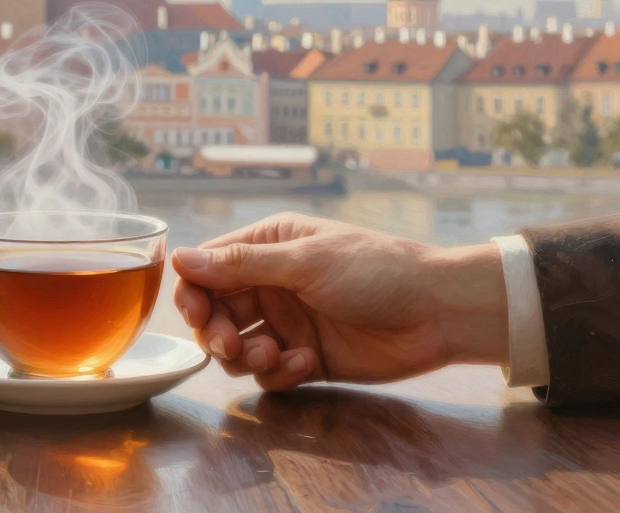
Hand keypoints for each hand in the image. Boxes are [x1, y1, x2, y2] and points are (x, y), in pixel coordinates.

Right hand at [172, 213, 506, 390]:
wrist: (439, 312)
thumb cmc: (376, 270)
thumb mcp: (305, 261)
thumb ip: (241, 265)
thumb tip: (180, 258)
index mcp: (267, 246)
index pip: (206, 269)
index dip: (193, 294)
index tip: (199, 316)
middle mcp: (270, 284)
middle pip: (216, 313)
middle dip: (218, 333)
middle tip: (234, 346)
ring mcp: (287, 322)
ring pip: (236, 347)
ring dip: (246, 356)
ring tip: (274, 356)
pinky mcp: (304, 358)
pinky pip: (268, 373)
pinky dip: (279, 372)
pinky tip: (307, 363)